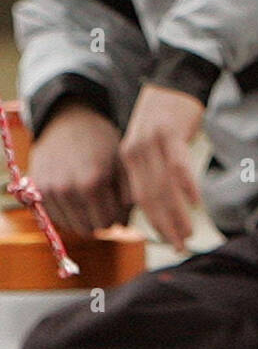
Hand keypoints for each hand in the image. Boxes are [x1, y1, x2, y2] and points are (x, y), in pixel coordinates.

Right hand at [28, 105, 131, 235]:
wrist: (69, 120)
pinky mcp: (36, 190)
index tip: (121, 199)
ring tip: (93, 195)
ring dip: (85, 217)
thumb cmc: (102, 140)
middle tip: (108, 199)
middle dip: (103, 218)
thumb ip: (130, 192)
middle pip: (91, 228)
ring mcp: (48, 191)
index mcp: (92, 181)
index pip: (110, 222)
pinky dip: (69, 213)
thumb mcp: (123, 161)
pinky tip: (78, 195)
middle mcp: (66, 189)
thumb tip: (124, 224)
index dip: (120, 213)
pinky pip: (57, 218)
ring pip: (73, 226)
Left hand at [120, 83, 203, 248]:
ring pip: (163, 187)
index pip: (138, 200)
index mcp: (128, 159)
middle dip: (165, 226)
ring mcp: (151, 144)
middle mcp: (134, 153)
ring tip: (188, 232)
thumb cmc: (166, 115)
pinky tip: (196, 202)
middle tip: (179, 246)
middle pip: (149, 198)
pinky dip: (187, 185)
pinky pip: (178, 165)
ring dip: (177, 214)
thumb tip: (151, 203)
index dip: (154, 223)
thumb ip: (146, 172)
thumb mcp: (147, 144)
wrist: (174, 79)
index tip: (168, 241)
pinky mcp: (169, 134)